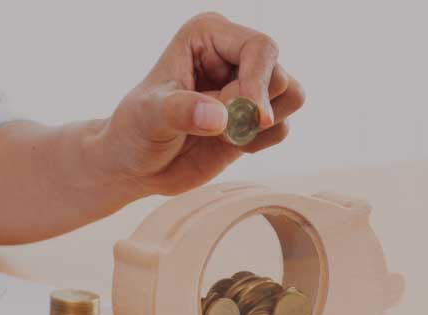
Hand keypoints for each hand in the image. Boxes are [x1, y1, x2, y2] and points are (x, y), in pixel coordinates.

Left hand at [95, 12, 305, 195]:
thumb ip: (181, 111)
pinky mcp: (255, 116)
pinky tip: (225, 146)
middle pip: (279, 74)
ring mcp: (247, 84)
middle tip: (215, 127)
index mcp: (207, 34)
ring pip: (292, 96)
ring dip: (259, 125)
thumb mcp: (149, 117)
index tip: (241, 114)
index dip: (257, 81)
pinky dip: (259, 142)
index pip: (260, 46)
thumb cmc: (135, 131)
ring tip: (220, 135)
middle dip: (250, 108)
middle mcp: (232, 54)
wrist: (134, 166)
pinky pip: (284, 127)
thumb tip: (220, 117)